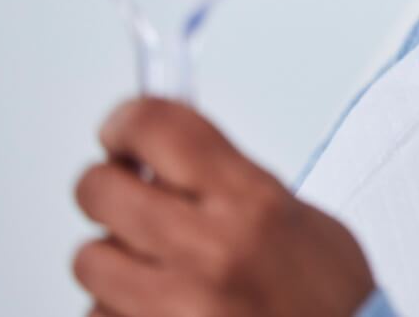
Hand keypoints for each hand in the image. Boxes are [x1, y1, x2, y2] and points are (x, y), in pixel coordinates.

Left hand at [73, 98, 374, 316]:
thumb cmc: (329, 302)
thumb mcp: (299, 221)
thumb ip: (232, 183)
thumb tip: (167, 159)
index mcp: (252, 204)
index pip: (158, 128)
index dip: (128, 121)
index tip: (123, 130)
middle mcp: (209, 251)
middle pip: (100, 189)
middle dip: (108, 188)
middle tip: (126, 195)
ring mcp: (173, 307)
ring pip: (90, 259)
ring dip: (113, 260)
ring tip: (154, 269)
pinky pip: (98, 313)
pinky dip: (120, 310)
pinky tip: (159, 309)